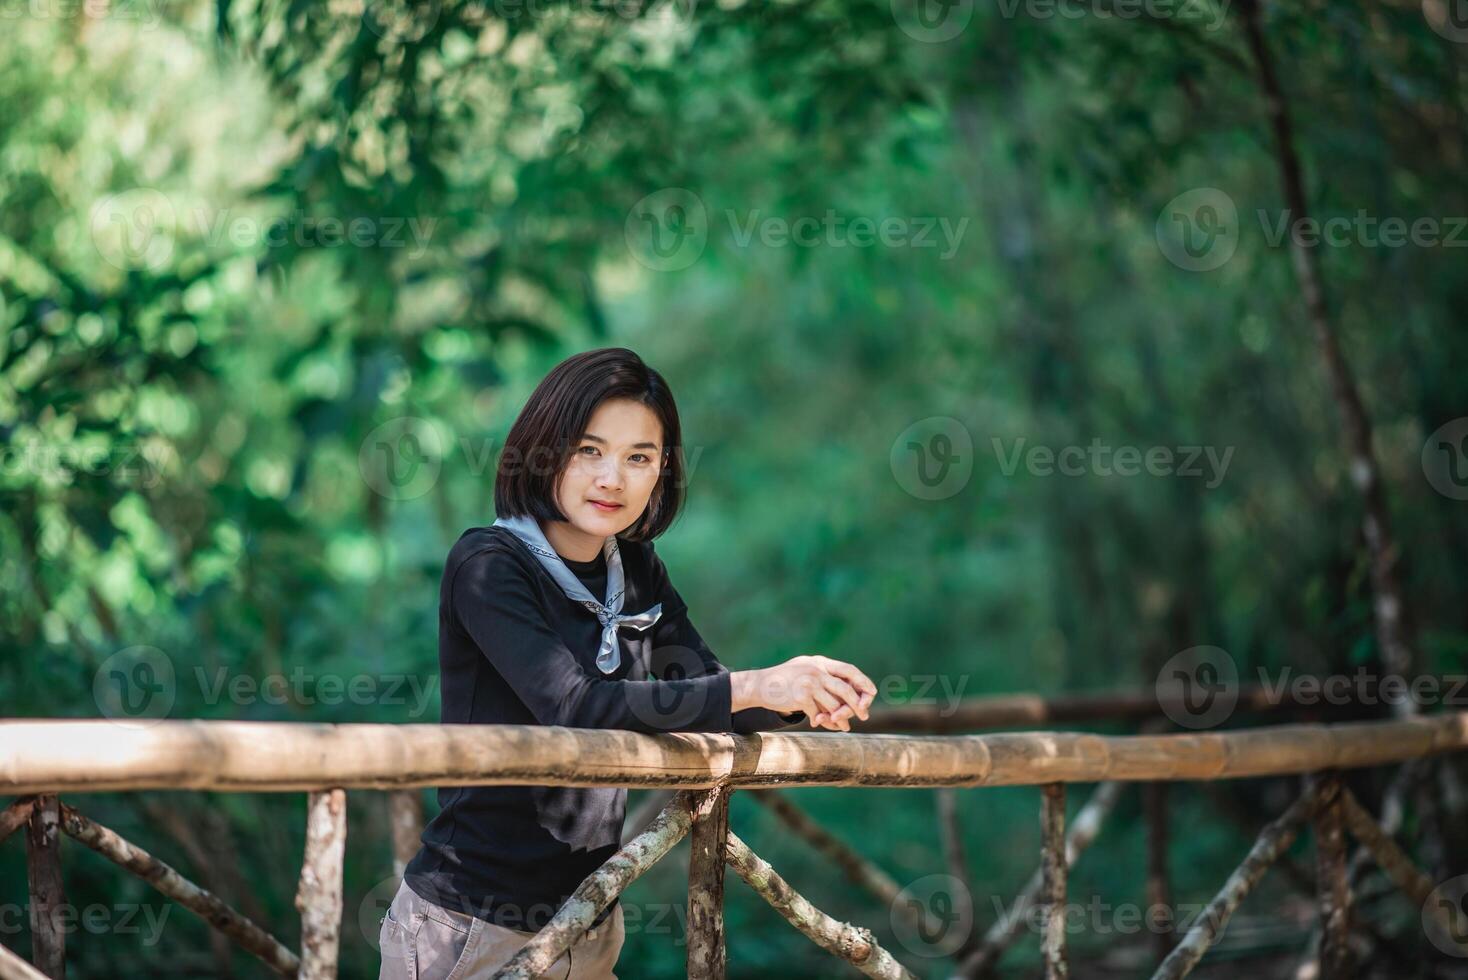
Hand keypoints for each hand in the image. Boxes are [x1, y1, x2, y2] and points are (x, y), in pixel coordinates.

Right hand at [745, 655, 875, 731]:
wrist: (760, 685)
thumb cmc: (785, 681)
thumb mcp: (806, 669)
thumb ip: (824, 677)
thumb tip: (849, 694)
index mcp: (820, 662)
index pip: (849, 670)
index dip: (863, 682)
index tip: (871, 694)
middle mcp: (816, 670)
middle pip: (845, 689)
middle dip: (857, 705)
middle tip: (864, 716)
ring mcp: (809, 683)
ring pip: (833, 705)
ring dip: (839, 718)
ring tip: (843, 727)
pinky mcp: (801, 696)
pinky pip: (818, 714)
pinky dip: (820, 721)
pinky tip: (816, 723)